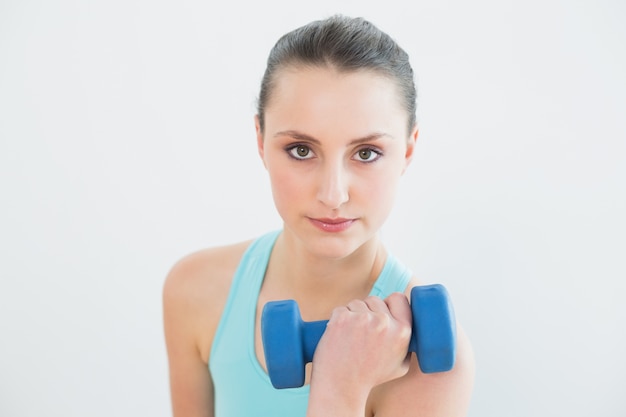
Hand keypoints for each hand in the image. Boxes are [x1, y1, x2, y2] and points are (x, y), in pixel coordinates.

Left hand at [307, 293, 412, 415]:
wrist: (343, 386)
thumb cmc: (371, 376)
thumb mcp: (401, 365)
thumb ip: (407, 344)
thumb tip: (411, 326)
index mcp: (402, 331)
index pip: (399, 298)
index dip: (390, 303)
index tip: (383, 311)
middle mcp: (384, 323)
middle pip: (376, 300)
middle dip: (369, 311)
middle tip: (363, 330)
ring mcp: (362, 319)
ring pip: (357, 303)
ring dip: (353, 314)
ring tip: (351, 336)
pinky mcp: (342, 318)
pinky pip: (341, 308)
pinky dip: (339, 318)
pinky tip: (340, 334)